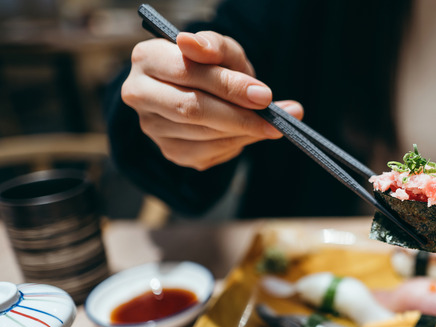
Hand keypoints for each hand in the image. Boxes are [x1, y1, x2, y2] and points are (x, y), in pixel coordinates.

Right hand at [121, 31, 303, 169]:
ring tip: (271, 125)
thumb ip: (213, 46)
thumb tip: (194, 44)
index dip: (228, 85)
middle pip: (191, 108)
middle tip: (275, 121)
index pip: (187, 72)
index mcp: (147, 58)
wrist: (204, 91)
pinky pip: (207, 153)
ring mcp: (152, 126)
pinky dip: (235, 145)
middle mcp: (139, 93)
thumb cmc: (213, 66)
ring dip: (243, 132)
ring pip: (203, 134)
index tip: (264, 95)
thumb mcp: (220, 49)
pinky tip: (249, 133)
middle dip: (239, 116)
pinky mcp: (170, 151)